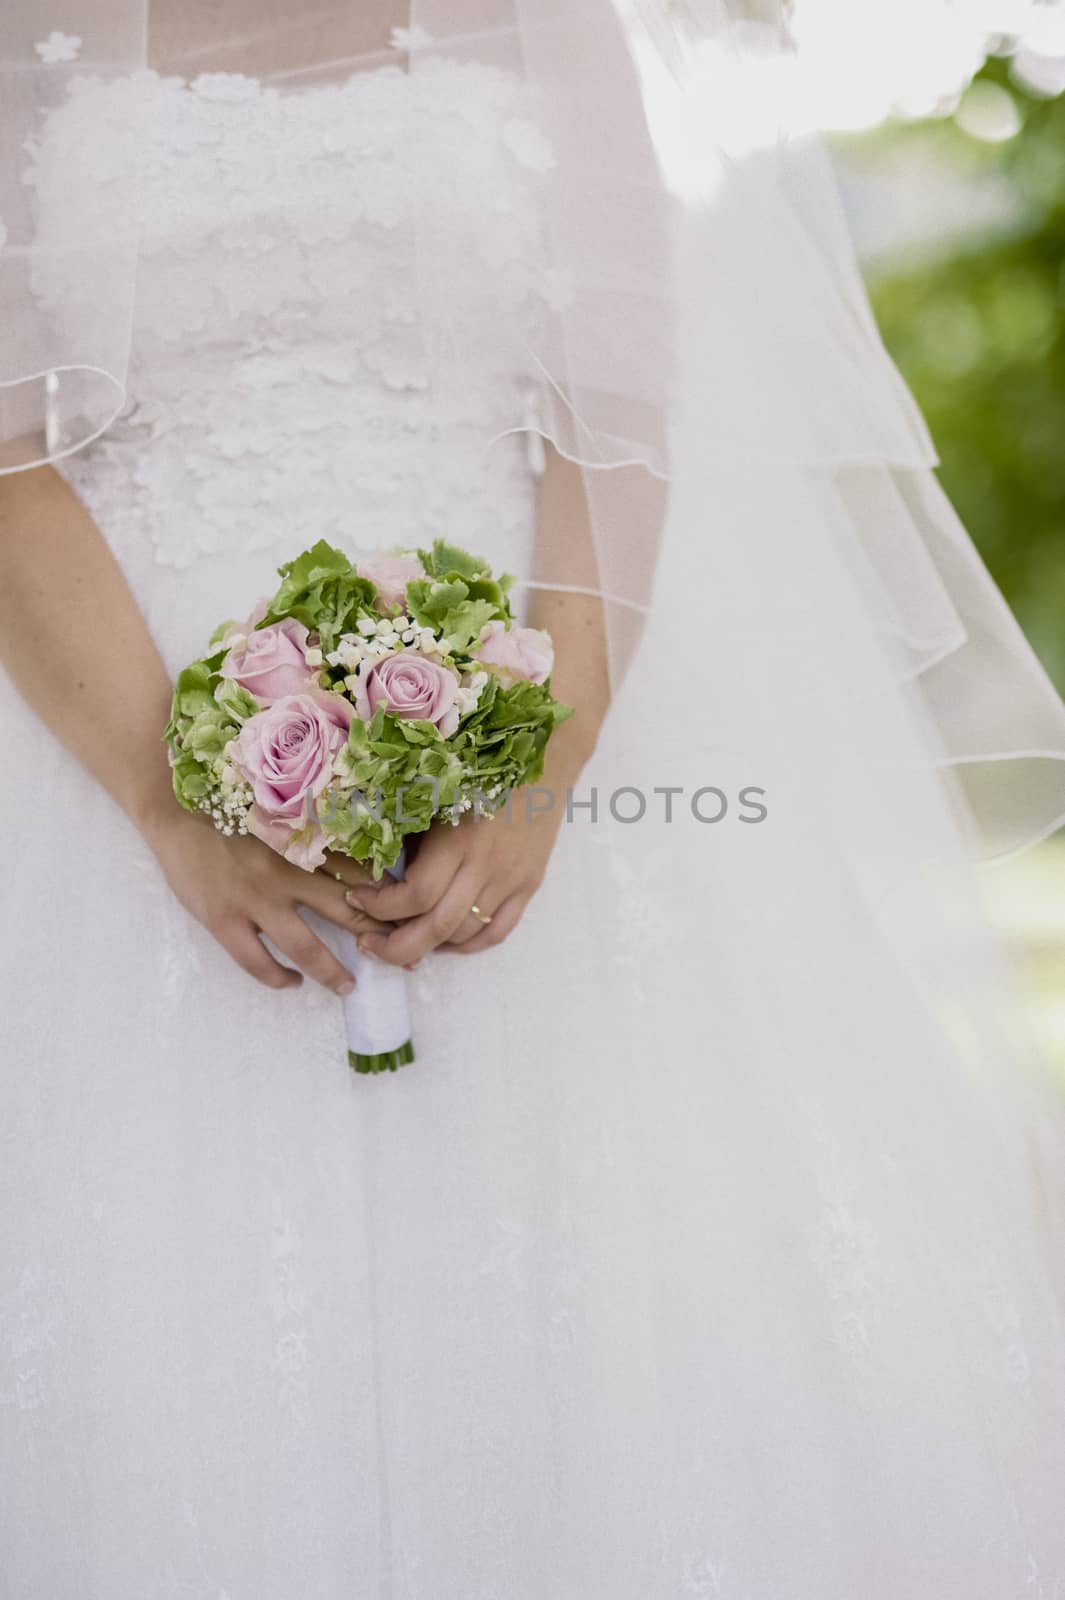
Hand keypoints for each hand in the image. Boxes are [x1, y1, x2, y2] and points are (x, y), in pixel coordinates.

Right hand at [143, 807, 391, 993]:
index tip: (410, 914)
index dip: (391, 897)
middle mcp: (287, 870)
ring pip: (306, 946)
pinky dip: (278, 978)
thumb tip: (364, 849)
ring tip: (349, 986)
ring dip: (332, 971)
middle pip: (346, 912)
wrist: (173, 806)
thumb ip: (318, 829)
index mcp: (307, 841)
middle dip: (377, 938)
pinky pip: (256, 961)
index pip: (364, 873)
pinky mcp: (223, 918)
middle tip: (400, 960)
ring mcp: (254, 897)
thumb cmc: (232, 801)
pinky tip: (291, 983)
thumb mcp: (283, 806)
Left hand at [348, 789, 564, 966]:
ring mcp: (511, 881)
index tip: (356, 897)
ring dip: (429, 945)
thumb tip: (375, 872)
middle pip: (438, 928)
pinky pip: (497, 932)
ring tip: (403, 937)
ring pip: (465, 935)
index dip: (380, 907)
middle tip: (369, 944)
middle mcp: (486, 867)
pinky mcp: (529, 886)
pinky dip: (467, 946)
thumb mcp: (436, 797)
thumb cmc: (479, 772)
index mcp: (457, 840)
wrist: (543, 764)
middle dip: (396, 946)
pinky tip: (444, 941)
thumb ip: (410, 839)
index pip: (416, 895)